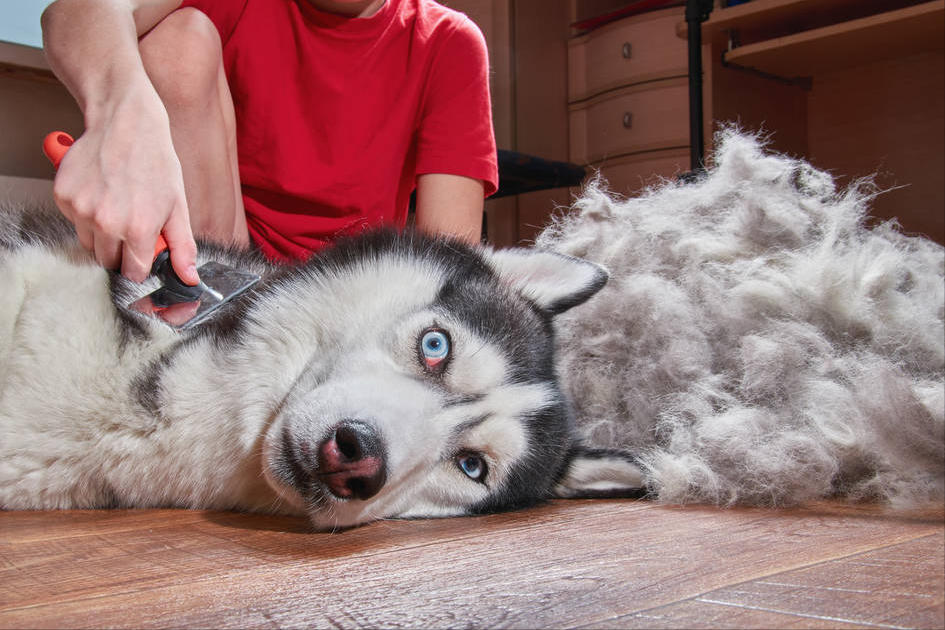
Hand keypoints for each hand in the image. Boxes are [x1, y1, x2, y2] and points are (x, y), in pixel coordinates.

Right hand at [52, 89, 198, 284]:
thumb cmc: (155, 162)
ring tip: (117, 203)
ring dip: (101, 232)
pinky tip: (101, 191)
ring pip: (89, 242)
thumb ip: (183, 247)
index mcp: (138, 229)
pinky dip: (85, 212)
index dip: (140, 265)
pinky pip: (73, 220)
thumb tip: (190, 278)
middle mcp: (106, 222)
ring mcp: (81, 209)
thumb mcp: (177, 206)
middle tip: (131, 223)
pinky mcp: (63, 196)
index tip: (143, 253)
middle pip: (108, 261)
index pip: (133, 273)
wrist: (125, 122)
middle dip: (121, 250)